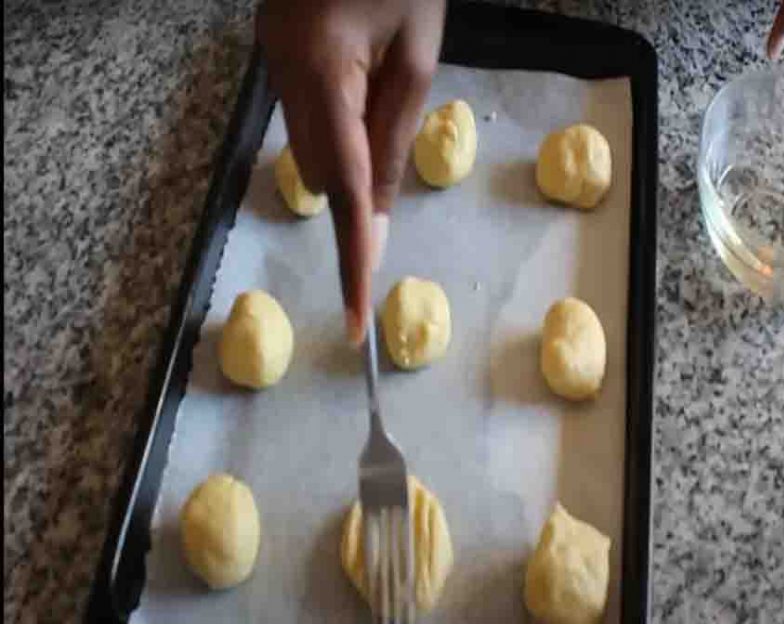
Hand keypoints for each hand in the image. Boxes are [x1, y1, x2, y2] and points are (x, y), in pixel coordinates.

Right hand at [257, 0, 445, 344]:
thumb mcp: (417, 52)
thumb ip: (395, 136)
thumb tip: (378, 215)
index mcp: (324, 71)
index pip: (343, 190)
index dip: (351, 257)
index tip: (356, 316)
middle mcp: (283, 72)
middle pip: (322, 171)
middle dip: (358, 192)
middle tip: (390, 153)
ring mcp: (269, 60)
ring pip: (311, 146)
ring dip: (348, 154)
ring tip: (379, 95)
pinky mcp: (270, 50)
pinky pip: (304, 114)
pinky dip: (334, 125)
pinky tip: (357, 84)